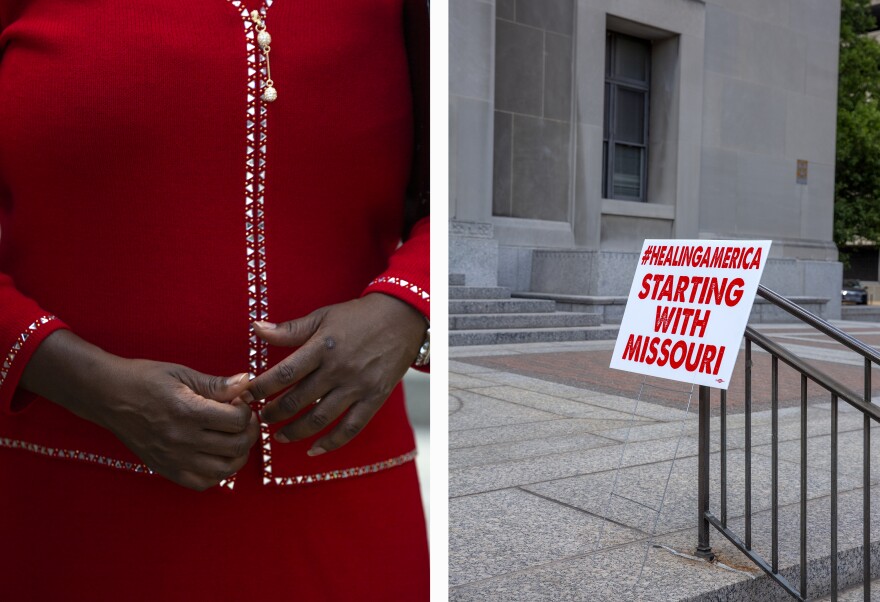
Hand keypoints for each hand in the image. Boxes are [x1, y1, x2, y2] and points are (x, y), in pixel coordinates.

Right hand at [93, 359, 259, 490]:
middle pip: (236, 446)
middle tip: (244, 419)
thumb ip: (216, 384)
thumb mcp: (182, 374)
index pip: (237, 420)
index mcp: (188, 412)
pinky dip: (217, 473)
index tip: (239, 401)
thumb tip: (247, 383)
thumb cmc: (145, 380)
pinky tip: (217, 455)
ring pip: (225, 470)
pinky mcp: (166, 469)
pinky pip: (202, 483)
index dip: (246, 409)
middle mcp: (182, 439)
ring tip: (234, 438)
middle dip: (249, 431)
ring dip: (238, 454)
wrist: (108, 396)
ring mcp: (174, 458)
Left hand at [242, 293, 426, 454]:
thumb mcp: (323, 316)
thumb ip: (290, 329)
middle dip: (273, 413)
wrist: (403, 318)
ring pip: (320, 418)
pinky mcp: (375, 398)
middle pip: (298, 400)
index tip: (246, 395)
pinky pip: (351, 428)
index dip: (261, 388)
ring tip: (278, 436)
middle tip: (259, 418)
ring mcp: (358, 386)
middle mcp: (339, 369)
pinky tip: (313, 450)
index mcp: (323, 346)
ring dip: (294, 431)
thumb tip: (256, 328)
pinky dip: (331, 443)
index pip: (284, 374)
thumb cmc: (358, 316)